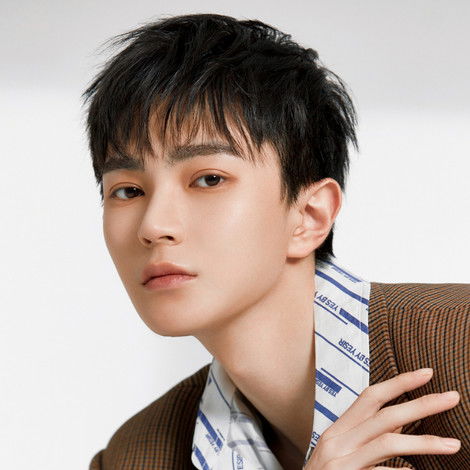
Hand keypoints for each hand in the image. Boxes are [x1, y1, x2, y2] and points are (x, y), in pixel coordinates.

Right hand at [304, 368, 460, 468]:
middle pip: (385, 416)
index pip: (370, 397)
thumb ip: (369, 436)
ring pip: (388, 443)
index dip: (399, 383)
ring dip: (424, 442)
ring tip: (453, 444)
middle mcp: (337, 441)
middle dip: (421, 404)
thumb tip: (400, 423)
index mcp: (337, 429)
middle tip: (451, 397)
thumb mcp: (342, 451)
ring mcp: (341, 462)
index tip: (426, 373)